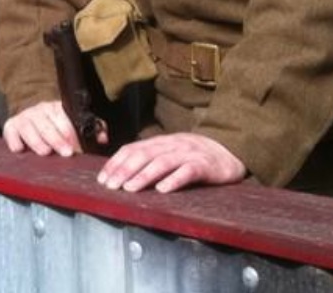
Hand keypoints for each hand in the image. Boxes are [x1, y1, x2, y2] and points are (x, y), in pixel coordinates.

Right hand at [2, 100, 103, 155]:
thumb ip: (94, 128)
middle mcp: (38, 111)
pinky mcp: (11, 126)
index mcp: (56, 109)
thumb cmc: (57, 124)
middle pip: (46, 125)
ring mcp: (24, 118)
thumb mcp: (75, 121)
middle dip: (56, 139)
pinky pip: (10, 132)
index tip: (75, 147)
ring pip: (29, 128)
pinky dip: (14, 140)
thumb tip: (103, 138)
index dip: (69, 133)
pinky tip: (20, 149)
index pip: (63, 120)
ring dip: (37, 141)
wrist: (31, 115)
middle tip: (66, 152)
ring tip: (45, 152)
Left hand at [97, 132, 245, 193]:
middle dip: (124, 170)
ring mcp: (188, 154)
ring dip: (144, 176)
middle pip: (143, 155)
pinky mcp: (205, 165)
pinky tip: (163, 190)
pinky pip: (188, 171)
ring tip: (129, 189)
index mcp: (160, 142)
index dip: (116, 163)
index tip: (102, 179)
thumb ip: (149, 159)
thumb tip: (120, 173)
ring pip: (162, 162)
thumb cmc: (194, 155)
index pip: (132, 149)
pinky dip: (174, 180)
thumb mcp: (170, 152)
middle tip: (110, 186)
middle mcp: (171, 145)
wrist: (230, 150)